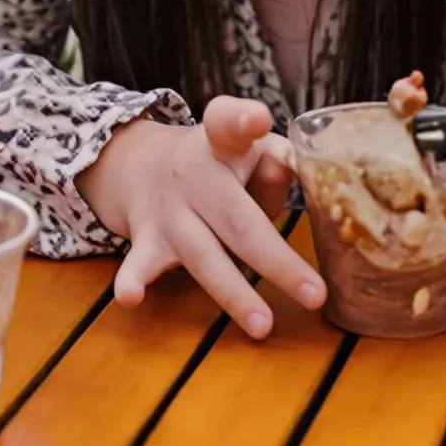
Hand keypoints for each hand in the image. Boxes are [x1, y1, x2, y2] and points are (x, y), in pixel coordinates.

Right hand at [77, 97, 326, 337]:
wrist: (142, 165)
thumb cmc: (221, 164)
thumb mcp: (248, 150)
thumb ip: (276, 162)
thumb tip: (296, 168)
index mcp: (221, 144)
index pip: (229, 126)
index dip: (243, 121)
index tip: (258, 120)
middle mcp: (191, 174)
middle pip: (236, 219)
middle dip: (275, 260)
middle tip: (315, 294)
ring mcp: (168, 210)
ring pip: (203, 255)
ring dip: (233, 293)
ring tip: (262, 325)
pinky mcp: (146, 239)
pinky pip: (139, 262)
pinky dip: (132, 280)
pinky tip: (130, 297)